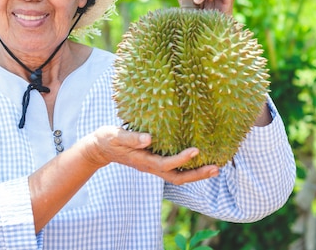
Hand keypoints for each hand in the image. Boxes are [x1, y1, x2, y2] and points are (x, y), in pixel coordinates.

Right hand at [83, 126, 219, 184]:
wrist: (99, 149)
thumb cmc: (107, 140)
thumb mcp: (116, 136)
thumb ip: (132, 138)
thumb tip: (149, 138)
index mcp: (143, 161)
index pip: (166, 164)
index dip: (182, 159)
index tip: (196, 150)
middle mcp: (151, 167)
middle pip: (178, 178)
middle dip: (197, 175)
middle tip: (216, 169)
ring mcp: (153, 167)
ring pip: (178, 177)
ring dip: (196, 174)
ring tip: (214, 169)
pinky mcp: (154, 163)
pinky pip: (174, 170)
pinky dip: (189, 168)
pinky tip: (199, 161)